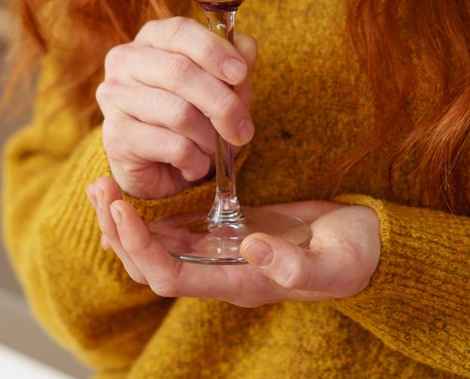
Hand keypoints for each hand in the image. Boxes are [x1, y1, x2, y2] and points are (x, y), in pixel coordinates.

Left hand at [87, 178, 381, 306]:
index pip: (169, 275)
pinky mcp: (226, 237)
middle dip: (117, 231)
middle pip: (148, 267)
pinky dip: (146, 217)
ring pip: (155, 251)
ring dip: (124, 223)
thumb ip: (294, 262)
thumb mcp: (334, 259)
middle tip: (100, 187)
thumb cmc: (354, 255)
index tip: (121, 206)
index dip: (139, 245)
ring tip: (103, 186)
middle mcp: (220, 275)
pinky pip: (172, 235)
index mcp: (239, 283)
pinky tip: (132, 195)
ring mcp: (221, 257)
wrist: (370, 249)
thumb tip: (251, 246)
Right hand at [96, 16, 256, 199]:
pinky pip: (172, 146)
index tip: (240, 73)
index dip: (214, 50)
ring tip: (211, 148)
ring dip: (208, 138)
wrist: (161, 170)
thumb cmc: (192, 120)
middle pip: (180, 72)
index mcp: (151, 39)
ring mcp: (114, 97)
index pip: (179, 31)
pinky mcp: (115, 136)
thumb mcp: (221, 90)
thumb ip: (234, 67)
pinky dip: (195, 160)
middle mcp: (125, 61)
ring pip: (179, 113)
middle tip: (243, 129)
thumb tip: (247, 46)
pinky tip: (193, 164)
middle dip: (222, 104)